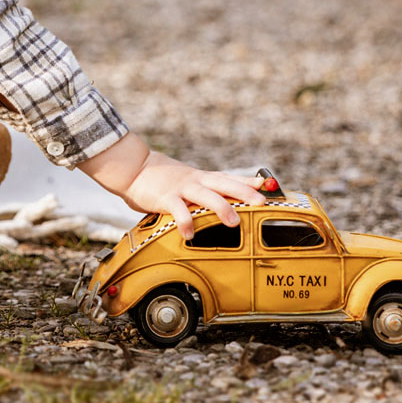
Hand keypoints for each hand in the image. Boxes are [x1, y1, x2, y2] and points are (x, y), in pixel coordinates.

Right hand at [125, 151, 264, 239]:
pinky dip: (185, 222)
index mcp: (202, 178)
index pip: (228, 177)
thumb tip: (226, 201)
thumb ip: (206, 189)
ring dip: (221, 207)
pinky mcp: (165, 197)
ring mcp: (181, 188)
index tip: (267, 185)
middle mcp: (195, 181)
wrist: (134, 168)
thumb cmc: (163, 178)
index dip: (248, 181)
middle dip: (243, 192)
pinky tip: (190, 234)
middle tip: (261, 202)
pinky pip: (177, 211)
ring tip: (234, 221)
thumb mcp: (189, 179)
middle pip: (223, 184)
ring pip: (205, 196)